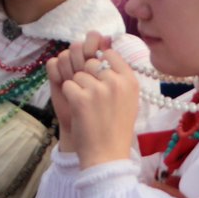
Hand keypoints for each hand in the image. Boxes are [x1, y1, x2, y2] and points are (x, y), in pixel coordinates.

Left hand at [48, 36, 138, 167]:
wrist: (107, 155)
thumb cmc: (116, 128)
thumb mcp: (128, 99)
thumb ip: (118, 74)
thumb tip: (104, 42)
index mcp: (131, 80)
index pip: (110, 54)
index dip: (100, 64)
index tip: (101, 80)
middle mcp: (116, 81)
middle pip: (91, 62)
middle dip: (87, 77)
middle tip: (94, 100)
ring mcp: (99, 89)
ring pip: (77, 74)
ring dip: (78, 88)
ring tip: (88, 108)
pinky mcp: (81, 98)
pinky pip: (68, 85)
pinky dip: (70, 97)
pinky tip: (80, 111)